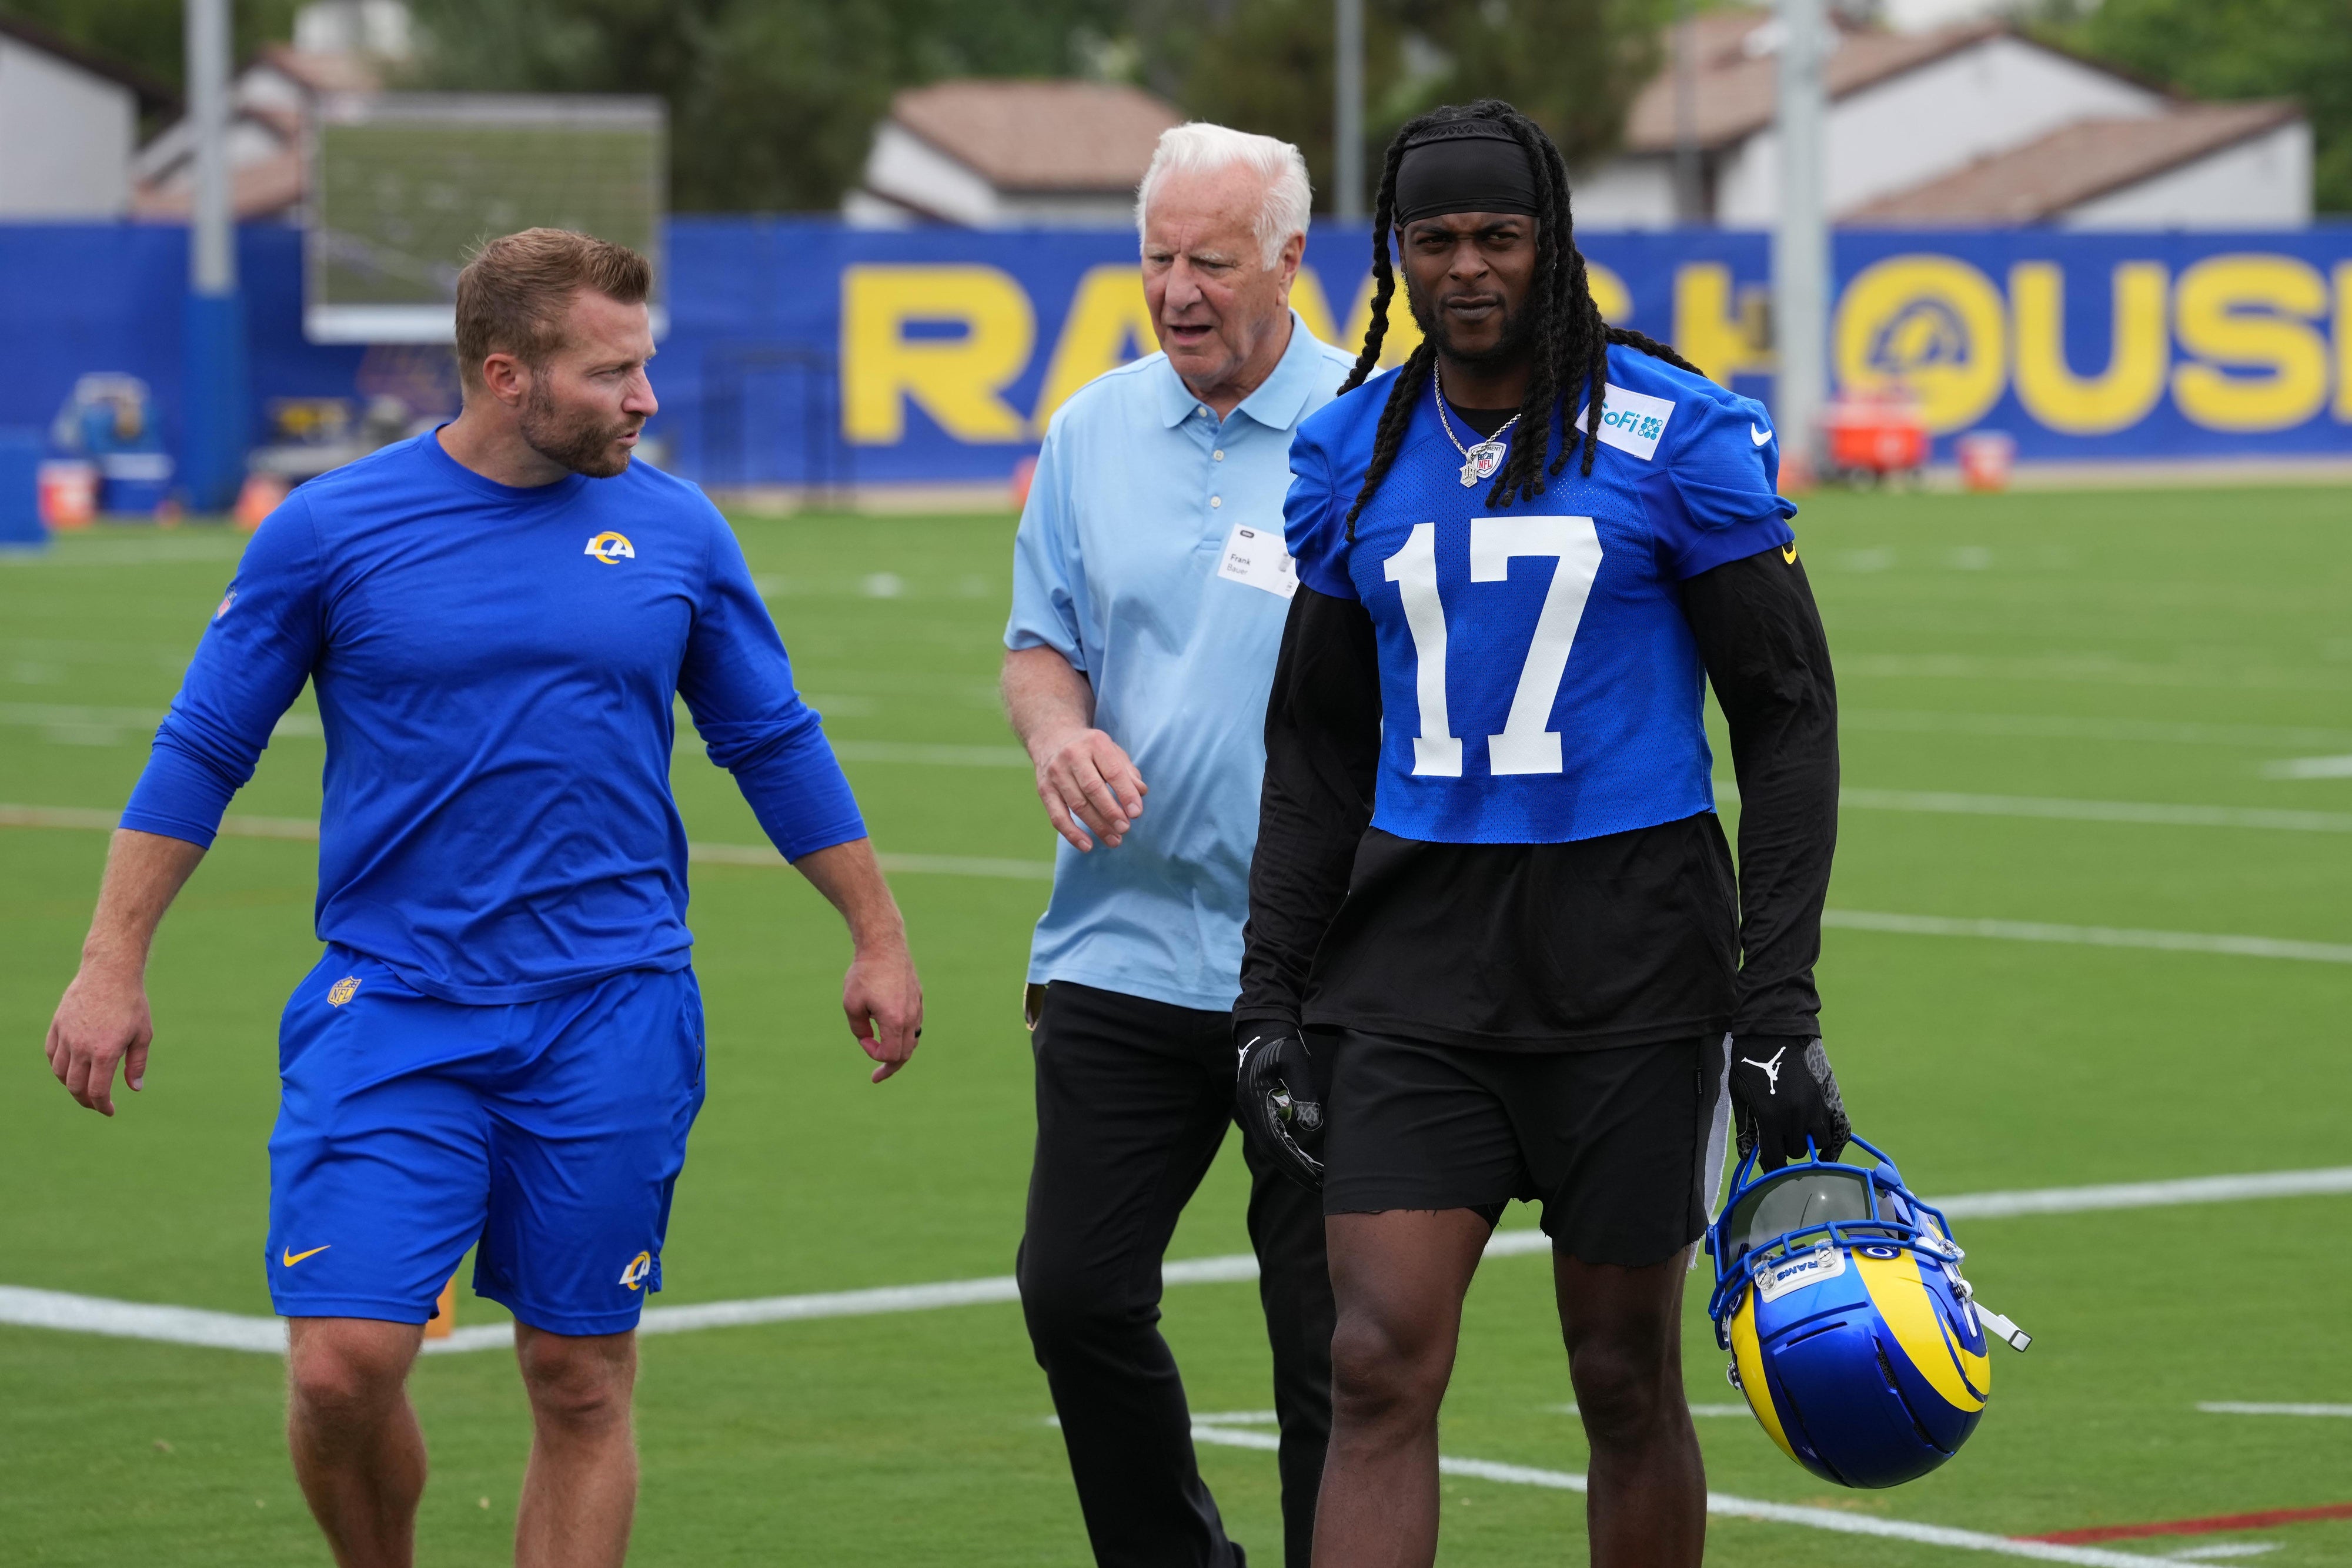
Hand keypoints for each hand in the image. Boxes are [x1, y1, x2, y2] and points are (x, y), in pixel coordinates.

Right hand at [45, 959, 153, 1115]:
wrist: (110, 973)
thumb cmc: (132, 1004)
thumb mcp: (143, 1034)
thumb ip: (137, 1063)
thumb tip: (134, 1088)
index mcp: (105, 1052)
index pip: (97, 1091)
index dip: (102, 1106)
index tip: (109, 1111)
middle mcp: (81, 1047)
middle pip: (75, 1086)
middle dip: (86, 1100)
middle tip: (97, 1104)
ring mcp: (66, 1036)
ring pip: (60, 1072)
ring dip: (71, 1085)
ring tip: (84, 1088)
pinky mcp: (57, 1026)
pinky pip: (52, 1054)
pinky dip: (59, 1067)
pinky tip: (70, 1069)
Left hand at [843, 936, 922, 1082]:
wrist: (884, 945)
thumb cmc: (865, 974)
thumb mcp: (852, 1004)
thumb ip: (859, 1030)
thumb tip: (868, 1040)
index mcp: (895, 1020)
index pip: (891, 1055)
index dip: (874, 1055)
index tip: (863, 1040)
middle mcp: (911, 1017)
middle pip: (906, 1054)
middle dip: (891, 1066)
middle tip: (877, 1076)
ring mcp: (917, 1007)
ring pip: (912, 1040)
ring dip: (899, 1051)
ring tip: (885, 1056)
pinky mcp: (918, 998)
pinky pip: (914, 1025)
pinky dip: (903, 1035)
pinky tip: (892, 1032)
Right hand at [1032, 727, 1146, 851]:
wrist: (1052, 738)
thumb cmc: (1091, 750)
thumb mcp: (1112, 751)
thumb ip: (1128, 772)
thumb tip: (1140, 793)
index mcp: (1095, 743)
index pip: (1113, 771)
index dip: (1126, 793)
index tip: (1136, 813)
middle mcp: (1072, 756)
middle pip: (1093, 789)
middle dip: (1111, 812)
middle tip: (1125, 828)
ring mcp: (1055, 773)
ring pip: (1077, 805)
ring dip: (1097, 826)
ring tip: (1114, 840)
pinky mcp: (1044, 789)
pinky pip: (1057, 816)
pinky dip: (1072, 834)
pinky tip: (1087, 846)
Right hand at [1235, 1026, 1325, 1190]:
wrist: (1262, 1029)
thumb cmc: (1281, 1042)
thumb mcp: (1294, 1060)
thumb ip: (1302, 1090)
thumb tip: (1312, 1125)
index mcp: (1255, 1100)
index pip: (1274, 1141)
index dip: (1295, 1162)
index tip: (1315, 1176)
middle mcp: (1250, 1109)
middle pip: (1271, 1151)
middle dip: (1295, 1171)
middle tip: (1320, 1187)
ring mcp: (1253, 1110)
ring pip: (1271, 1147)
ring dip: (1292, 1165)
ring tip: (1316, 1180)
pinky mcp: (1260, 1109)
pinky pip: (1273, 1137)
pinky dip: (1288, 1152)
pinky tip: (1304, 1160)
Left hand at [1729, 1035, 1849, 1170]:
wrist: (1773, 1034)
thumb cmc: (1750, 1064)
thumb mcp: (1739, 1096)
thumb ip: (1746, 1128)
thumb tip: (1748, 1155)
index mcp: (1770, 1118)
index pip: (1775, 1158)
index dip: (1770, 1164)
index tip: (1768, 1161)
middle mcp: (1795, 1117)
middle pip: (1796, 1152)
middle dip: (1786, 1149)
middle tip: (1778, 1139)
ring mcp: (1815, 1108)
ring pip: (1818, 1144)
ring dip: (1807, 1142)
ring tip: (1797, 1135)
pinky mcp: (1827, 1098)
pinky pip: (1836, 1128)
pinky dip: (1830, 1137)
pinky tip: (1821, 1140)